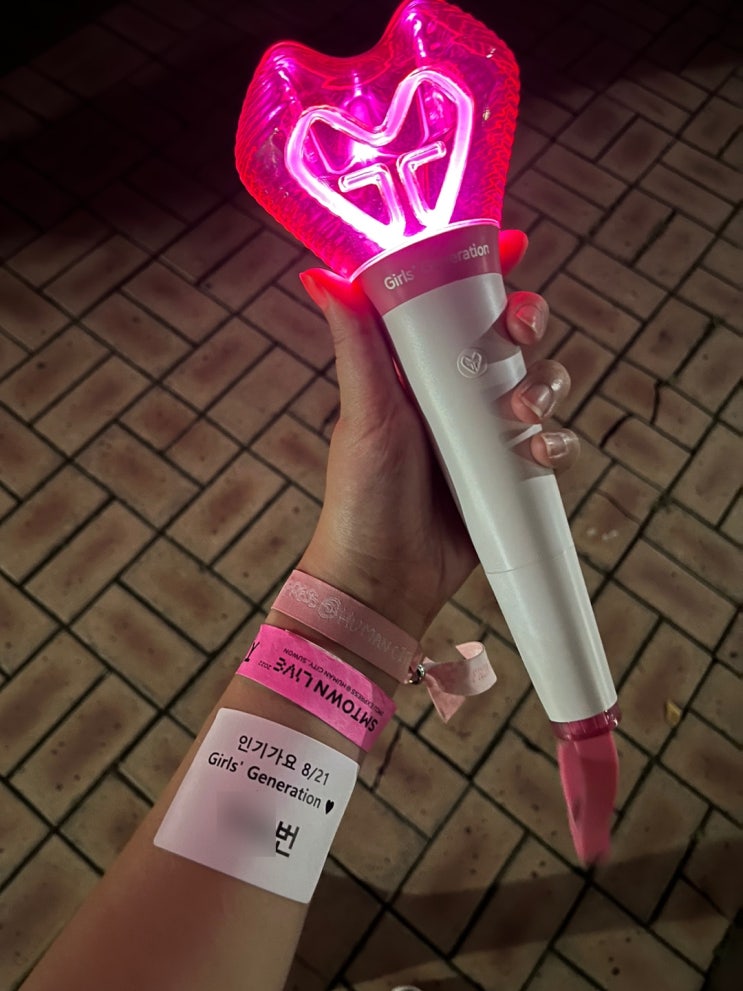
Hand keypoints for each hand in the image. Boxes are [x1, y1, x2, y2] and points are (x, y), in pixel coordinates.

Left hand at [297, 231, 579, 639]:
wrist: (385, 577)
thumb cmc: (362, 493)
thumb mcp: (363, 413)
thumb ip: (355, 345)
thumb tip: (321, 275)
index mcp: (418, 369)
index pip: (456, 305)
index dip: (488, 273)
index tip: (513, 247)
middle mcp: (456, 393)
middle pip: (510, 338)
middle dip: (528, 325)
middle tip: (522, 333)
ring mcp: (486, 433)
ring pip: (540, 385)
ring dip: (547, 386)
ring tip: (524, 412)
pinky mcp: (510, 473)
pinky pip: (551, 443)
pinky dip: (557, 443)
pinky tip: (540, 454)